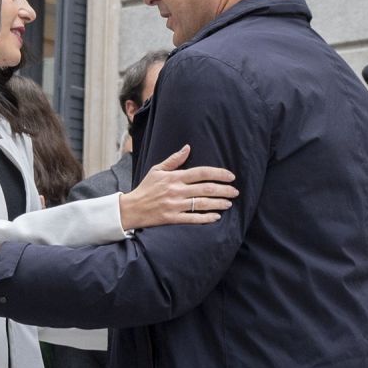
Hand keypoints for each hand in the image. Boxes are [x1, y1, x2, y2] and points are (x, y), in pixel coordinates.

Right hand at [117, 144, 238, 229]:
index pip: (201, 172)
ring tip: (229, 203)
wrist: (131, 208)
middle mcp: (176, 191)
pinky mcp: (172, 219)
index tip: (230, 176)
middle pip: (206, 188)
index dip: (218, 173)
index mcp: (174, 177)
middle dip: (224, 189)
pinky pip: (193, 218)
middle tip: (235, 191)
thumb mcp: (157, 170)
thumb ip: (173, 160)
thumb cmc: (145, 188)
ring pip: (202, 203)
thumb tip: (188, 148)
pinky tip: (216, 216)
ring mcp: (175, 205)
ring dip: (218, 203)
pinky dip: (206, 218)